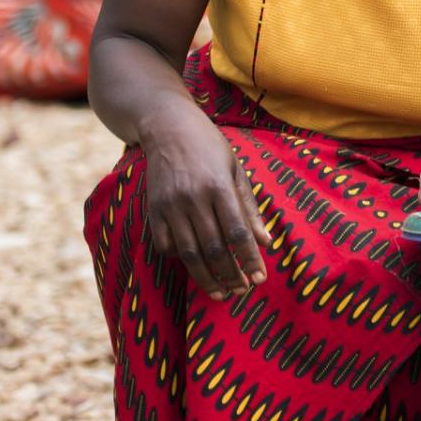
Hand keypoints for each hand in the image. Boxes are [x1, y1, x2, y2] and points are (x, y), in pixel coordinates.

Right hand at [140, 104, 272, 300]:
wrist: (166, 127)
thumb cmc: (210, 147)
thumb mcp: (236, 170)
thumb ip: (249, 208)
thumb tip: (266, 242)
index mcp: (220, 186)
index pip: (238, 233)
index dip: (249, 259)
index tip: (259, 279)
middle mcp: (193, 198)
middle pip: (214, 248)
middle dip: (230, 275)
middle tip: (242, 291)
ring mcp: (170, 205)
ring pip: (189, 253)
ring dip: (206, 277)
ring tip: (221, 293)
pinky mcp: (153, 209)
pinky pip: (165, 244)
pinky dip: (180, 260)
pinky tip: (194, 267)